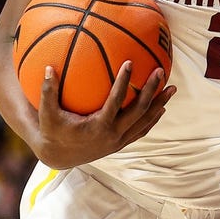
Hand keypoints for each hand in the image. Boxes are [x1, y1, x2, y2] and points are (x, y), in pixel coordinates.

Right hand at [34, 62, 175, 167]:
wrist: (59, 156)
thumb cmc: (52, 130)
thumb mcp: (47, 113)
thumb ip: (48, 92)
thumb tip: (48, 68)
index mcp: (97, 127)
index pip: (115, 102)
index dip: (123, 83)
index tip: (130, 62)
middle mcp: (112, 135)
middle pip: (138, 112)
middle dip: (151, 92)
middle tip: (160, 72)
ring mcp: (119, 141)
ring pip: (145, 122)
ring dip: (159, 105)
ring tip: (172, 88)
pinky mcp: (121, 144)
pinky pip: (141, 130)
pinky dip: (153, 118)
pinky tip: (161, 105)